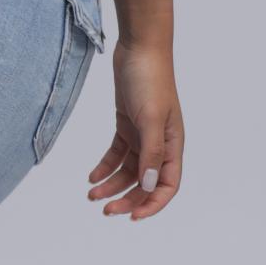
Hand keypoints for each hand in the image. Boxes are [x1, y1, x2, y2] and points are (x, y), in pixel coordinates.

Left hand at [86, 41, 182, 218]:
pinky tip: (92, 176)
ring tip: (92, 195)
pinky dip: (105, 166)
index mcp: (173, 145)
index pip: (167, 185)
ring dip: (111, 184)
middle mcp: (160, 143)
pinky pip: (116, 154)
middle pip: (144, 182)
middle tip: (105, 211)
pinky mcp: (127, 124)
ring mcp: (143, 134)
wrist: (139, 47)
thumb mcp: (151, 118)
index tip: (132, 217)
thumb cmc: (151, 79)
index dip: (152, 204)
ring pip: (128, 170)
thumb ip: (151, 153)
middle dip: (126, 198)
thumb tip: (148, 185)